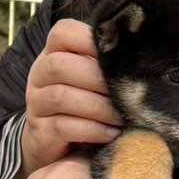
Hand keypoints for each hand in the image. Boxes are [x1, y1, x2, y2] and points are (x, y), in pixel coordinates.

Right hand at [21, 20, 121, 176]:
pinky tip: (110, 134)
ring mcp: (36, 104)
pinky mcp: (39, 133)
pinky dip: (91, 130)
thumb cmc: (84, 105)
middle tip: (123, 93)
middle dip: (96, 78)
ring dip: (97, 107)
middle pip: (59, 65)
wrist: (57, 146)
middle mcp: (39, 75)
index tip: (116, 55)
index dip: (88, 40)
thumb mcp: (93, 81)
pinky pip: (62, 127)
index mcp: (53, 54)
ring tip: (121, 117)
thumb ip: (107, 66)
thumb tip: (143, 59)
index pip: (62, 33)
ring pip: (60, 96)